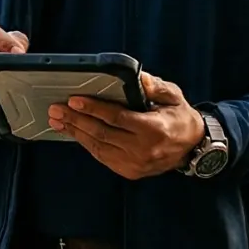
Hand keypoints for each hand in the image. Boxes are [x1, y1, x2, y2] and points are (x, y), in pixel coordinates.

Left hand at [48, 72, 206, 179]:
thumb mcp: (173, 96)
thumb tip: (137, 77)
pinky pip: (103, 157)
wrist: (192, 147)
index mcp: (153, 129)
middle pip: (102, 134)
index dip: (93, 108)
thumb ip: (154, 86)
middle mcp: (143, 149)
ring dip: (76, 133)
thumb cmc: (180, 117)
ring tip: (58, 121)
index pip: (117, 118)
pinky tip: (75, 133)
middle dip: (76, 120)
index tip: (74, 100)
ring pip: (98, 148)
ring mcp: (135, 164)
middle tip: (56, 109)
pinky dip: (87, 144)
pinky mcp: (129, 172)